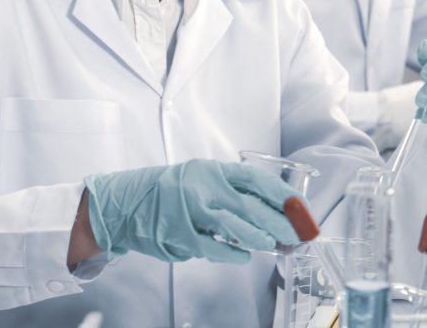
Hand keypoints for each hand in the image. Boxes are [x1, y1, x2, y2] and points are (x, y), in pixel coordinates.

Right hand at [83, 159, 301, 264]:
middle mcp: (205, 187)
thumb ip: (235, 191)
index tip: (300, 206)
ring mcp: (191, 210)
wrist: (126, 202)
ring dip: (256, 236)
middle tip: (296, 233)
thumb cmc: (173, 189)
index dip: (282, 193)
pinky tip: (243, 256)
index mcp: (215, 171)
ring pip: (232, 225)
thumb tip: (274, 212)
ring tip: (272, 244)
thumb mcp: (205, 178)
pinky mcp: (178, 233)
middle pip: (250, 205)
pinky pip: (211, 246)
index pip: (257, 179)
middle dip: (278, 221)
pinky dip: (230, 252)